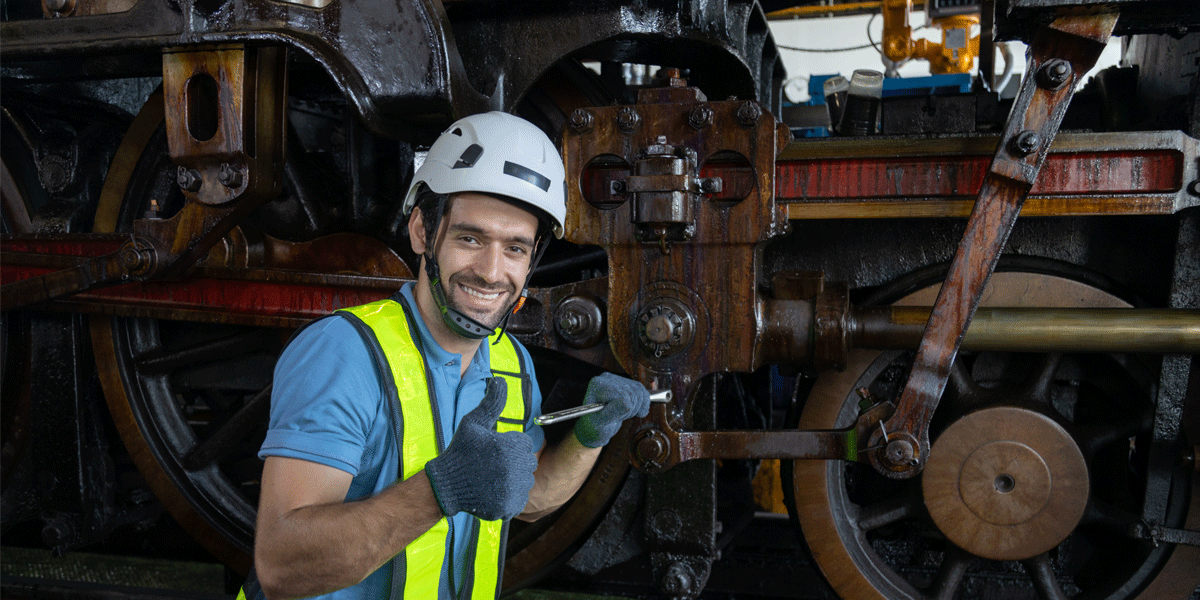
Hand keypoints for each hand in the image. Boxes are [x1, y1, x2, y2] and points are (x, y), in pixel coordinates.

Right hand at [424, 378, 536, 519]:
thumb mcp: (474, 422)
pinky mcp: (509, 507)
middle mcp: (514, 468)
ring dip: (513, 480)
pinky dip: (509, 497)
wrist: (446, 484)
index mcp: (510, 446)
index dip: (509, 446)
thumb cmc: (461, 450)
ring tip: (491, 478)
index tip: (493, 450)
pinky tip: (493, 492)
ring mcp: (512, 489)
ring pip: (525, 482)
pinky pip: (519, 499)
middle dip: (514, 462)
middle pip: (528, 463)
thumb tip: (501, 380)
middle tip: (492, 465)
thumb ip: (492, 402)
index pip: (525, 444)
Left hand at [573, 373, 650, 447]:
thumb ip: (612, 412)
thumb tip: (627, 403)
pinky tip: (636, 411)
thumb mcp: (600, 422)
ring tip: (622, 413)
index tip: (615, 417)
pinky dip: (643, 403)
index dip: (624, 410)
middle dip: (630, 409)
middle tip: (618, 417)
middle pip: (633, 393)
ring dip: (636, 408)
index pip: (623, 396)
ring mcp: (617, 379)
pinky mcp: (626, 383)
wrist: (596, 426)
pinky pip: (643, 391)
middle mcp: (607, 378)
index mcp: (598, 385)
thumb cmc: (595, 425)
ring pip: (640, 392)